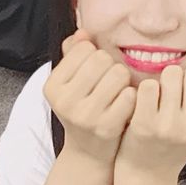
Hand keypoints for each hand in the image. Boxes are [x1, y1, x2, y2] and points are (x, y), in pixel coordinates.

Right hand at [43, 31, 136, 167]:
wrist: (89, 151)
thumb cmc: (84, 108)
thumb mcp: (72, 83)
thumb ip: (74, 54)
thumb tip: (83, 32)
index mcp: (52, 86)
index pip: (85, 49)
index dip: (97, 56)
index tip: (96, 72)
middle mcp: (64, 100)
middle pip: (103, 59)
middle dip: (112, 67)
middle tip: (111, 83)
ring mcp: (85, 115)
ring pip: (119, 74)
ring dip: (125, 80)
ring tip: (119, 92)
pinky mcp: (107, 127)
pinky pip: (130, 95)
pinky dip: (133, 97)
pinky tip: (127, 106)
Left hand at [115, 60, 185, 183]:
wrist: (147, 174)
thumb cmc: (177, 143)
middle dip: (185, 76)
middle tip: (175, 92)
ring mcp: (170, 127)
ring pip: (172, 73)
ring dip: (164, 80)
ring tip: (161, 97)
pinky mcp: (144, 125)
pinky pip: (149, 85)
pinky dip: (146, 90)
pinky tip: (145, 103)